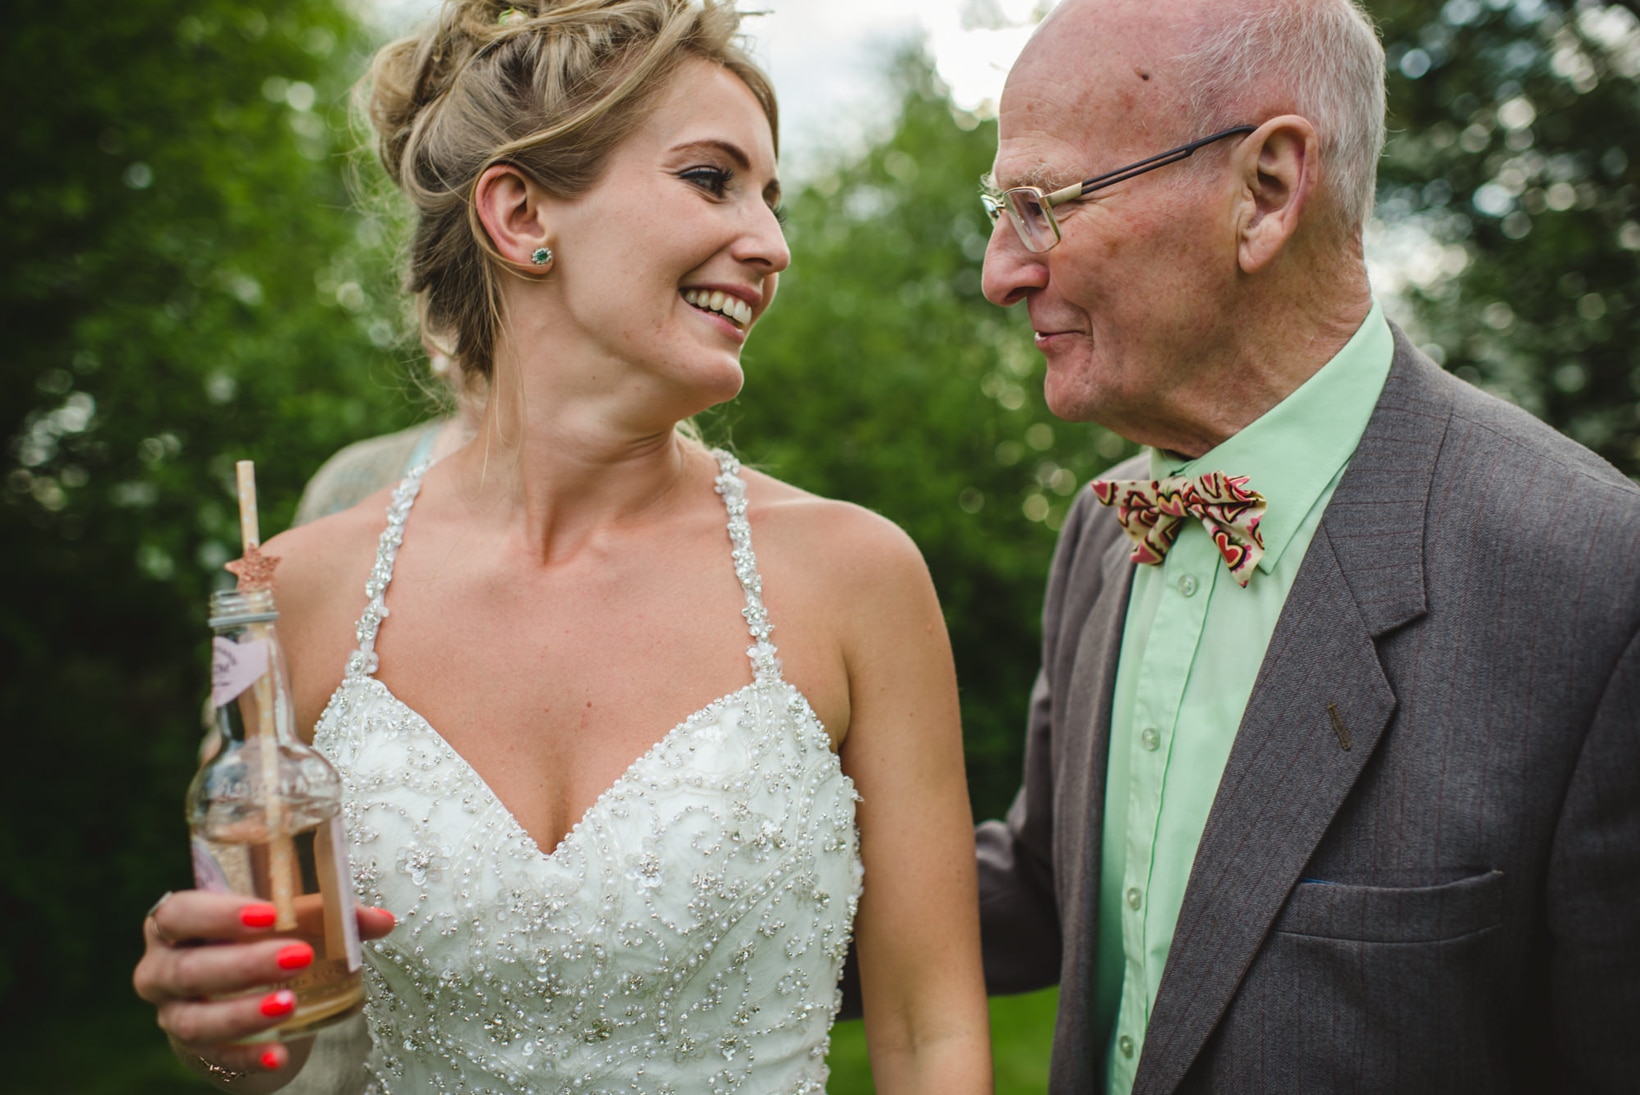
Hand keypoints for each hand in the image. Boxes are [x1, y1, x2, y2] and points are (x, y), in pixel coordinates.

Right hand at [132, 890, 394, 1077]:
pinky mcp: (192, 1049)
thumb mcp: (290, 922)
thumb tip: (382, 920)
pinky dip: (248, 1055)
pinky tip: (280, 1054)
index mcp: (176, 923)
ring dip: (243, 1013)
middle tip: (299, 956)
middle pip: (189, 969)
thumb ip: (332, 917)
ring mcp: (172, 1012)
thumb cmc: (260, 940)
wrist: (240, 994)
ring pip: (196, 1019)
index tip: (269, 914)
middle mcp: (161, 968)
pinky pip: (215, 1057)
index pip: (178, 913)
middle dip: (244, 964)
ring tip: (290, 1004)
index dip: (217, 914)